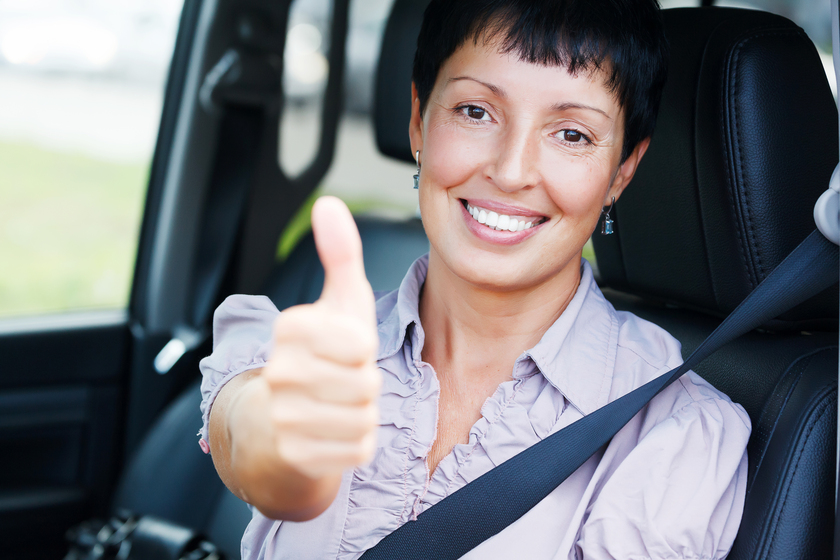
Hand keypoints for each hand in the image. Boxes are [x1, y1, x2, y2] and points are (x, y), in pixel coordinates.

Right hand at [243, 196, 380, 479]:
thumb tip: (328, 203)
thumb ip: (339, 253)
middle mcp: (280, 372)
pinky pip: (357, 449)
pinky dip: (355, 444)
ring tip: (336, 406)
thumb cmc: (320, 355)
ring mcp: (284, 416)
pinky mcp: (295, 455)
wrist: (276, 425)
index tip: (342, 349)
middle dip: (364, 385)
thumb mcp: (336, 302)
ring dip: (361, 415)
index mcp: (290, 328)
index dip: (362, 350)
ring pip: (363, 418)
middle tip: (341, 382)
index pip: (361, 344)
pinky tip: (332, 433)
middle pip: (366, 383)